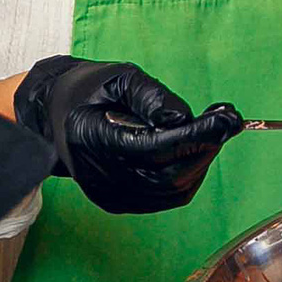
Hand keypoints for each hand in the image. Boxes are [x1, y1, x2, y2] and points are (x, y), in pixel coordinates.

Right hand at [12, 56, 243, 214]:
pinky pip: (165, 198)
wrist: (54, 117)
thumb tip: (184, 119)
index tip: (228, 118)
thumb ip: (151, 96)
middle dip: (206, 149)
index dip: (196, 136)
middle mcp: (99, 175)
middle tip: (227, 121)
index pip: (154, 148)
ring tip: (210, 132)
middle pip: (169, 176)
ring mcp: (109, 195)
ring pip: (172, 192)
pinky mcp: (118, 203)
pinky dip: (187, 175)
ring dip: (200, 162)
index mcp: (93, 139)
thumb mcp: (117, 77)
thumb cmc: (86, 92)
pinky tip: (191, 151)